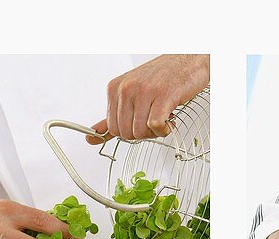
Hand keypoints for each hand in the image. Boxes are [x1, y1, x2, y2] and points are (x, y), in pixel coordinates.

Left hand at [88, 54, 209, 143]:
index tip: (142, 121)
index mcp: (115, 88)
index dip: (131, 131)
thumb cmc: (162, 78)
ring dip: (155, 132)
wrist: (186, 61)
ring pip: (140, 132)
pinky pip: (156, 126)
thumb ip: (113, 116)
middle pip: (126, 133)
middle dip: (143, 134)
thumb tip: (92, 136)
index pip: (113, 128)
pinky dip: (164, 130)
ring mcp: (143, 92)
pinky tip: (170, 121)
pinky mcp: (162, 97)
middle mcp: (127, 89)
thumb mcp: (131, 93)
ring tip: (163, 118)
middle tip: (154, 121)